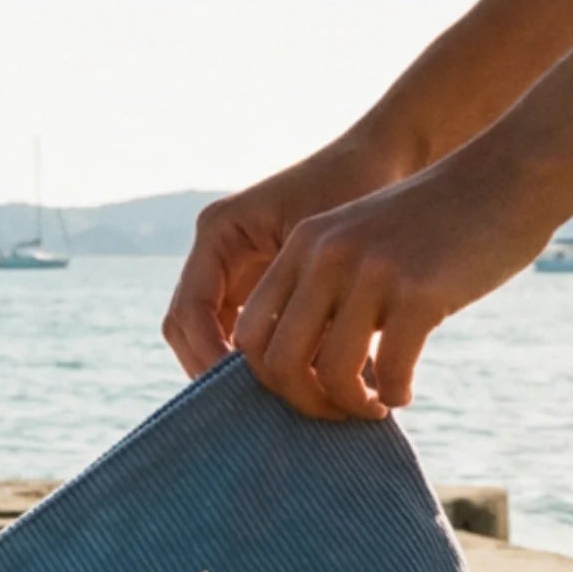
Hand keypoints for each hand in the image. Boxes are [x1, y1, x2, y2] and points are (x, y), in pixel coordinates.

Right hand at [162, 133, 413, 376]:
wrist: (383, 162)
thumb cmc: (357, 190)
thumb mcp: (327, 249)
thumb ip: (306, 305)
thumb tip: (306, 374)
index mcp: (219, 231)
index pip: (191, 311)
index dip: (210, 356)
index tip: (249, 388)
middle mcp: (216, 253)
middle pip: (188, 331)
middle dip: (215, 374)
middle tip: (261, 409)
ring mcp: (232, 271)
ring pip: (210, 341)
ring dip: (236, 374)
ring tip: (281, 401)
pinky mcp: (257, 287)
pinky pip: (241, 336)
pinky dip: (261, 363)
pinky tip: (298, 384)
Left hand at [234, 145, 558, 420]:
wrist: (507, 174)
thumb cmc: (438, 221)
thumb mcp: (363, 239)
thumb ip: (329, 286)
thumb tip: (307, 364)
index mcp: (305, 245)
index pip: (250, 332)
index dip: (267, 378)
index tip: (304, 391)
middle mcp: (327, 256)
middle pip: (277, 361)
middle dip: (303, 403)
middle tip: (337, 411)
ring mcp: (372, 272)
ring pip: (329, 373)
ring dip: (349, 406)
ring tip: (373, 407)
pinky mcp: (419, 291)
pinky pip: (389, 369)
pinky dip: (394, 394)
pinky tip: (405, 392)